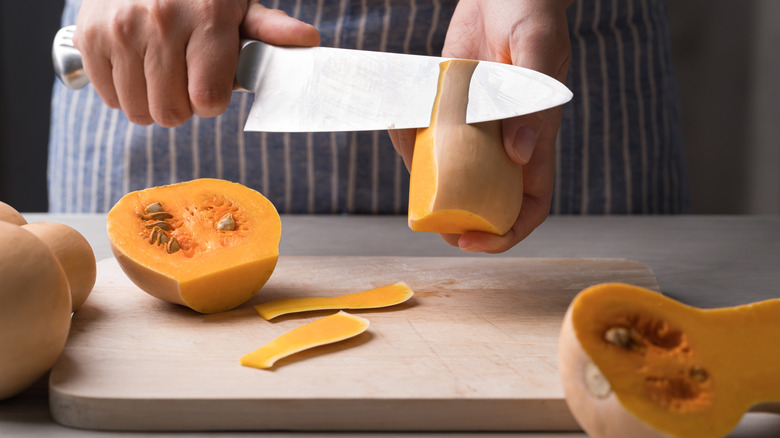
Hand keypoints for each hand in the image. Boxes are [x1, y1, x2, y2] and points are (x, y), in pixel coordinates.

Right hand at [74, 0, 319, 126]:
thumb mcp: (238, 5)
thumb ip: (270, 30)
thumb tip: (309, 41)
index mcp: (207, 17)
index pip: (208, 100)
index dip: (211, 102)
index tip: (210, 86)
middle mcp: (161, 22)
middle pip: (171, 113)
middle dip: (183, 106)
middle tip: (185, 79)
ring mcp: (120, 30)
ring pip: (138, 112)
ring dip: (153, 103)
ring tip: (161, 72)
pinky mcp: (89, 38)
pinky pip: (109, 98)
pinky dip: (124, 91)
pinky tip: (136, 65)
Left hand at [389, 0, 571, 252]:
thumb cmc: (531, 10)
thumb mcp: (537, 48)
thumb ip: (531, 100)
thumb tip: (520, 155)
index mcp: (538, 135)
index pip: (532, 201)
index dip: (510, 230)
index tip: (476, 241)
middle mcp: (507, 138)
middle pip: (490, 197)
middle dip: (465, 221)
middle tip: (437, 229)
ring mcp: (479, 124)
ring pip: (458, 172)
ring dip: (436, 189)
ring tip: (415, 195)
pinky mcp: (452, 105)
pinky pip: (433, 135)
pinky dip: (416, 143)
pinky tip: (402, 137)